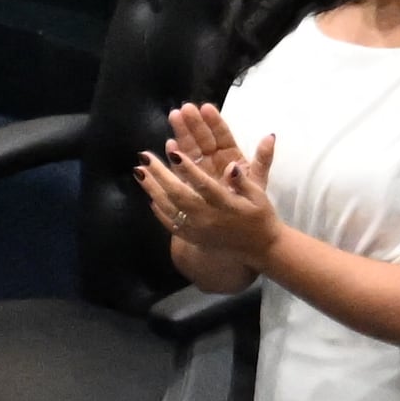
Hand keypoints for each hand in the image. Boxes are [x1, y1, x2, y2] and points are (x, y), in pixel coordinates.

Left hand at [134, 103, 281, 267]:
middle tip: (145, 157)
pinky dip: (159, 209)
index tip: (173, 153)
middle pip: (179, 195)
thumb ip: (244, 181)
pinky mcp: (192, 237)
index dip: (188, 169)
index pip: (204, 185)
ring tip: (139, 171)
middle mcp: (208, 218)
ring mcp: (197, 230)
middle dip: (160, 175)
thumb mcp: (259, 195)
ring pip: (170, 208)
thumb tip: (232, 165)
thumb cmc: (260, 215)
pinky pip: (170, 223)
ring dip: (152, 189)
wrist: (259, 248)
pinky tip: (150, 195)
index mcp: (226, 206)